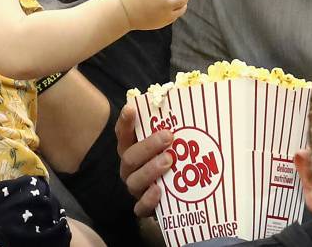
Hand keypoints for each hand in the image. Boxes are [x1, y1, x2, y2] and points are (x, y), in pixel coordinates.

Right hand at [116, 101, 172, 216]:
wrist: (172, 195)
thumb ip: (171, 128)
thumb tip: (188, 105)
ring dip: (151, 169)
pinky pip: (140, 207)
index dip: (125, 122)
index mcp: (132, 149)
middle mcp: (130, 168)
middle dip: (148, 146)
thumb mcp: (168, 144)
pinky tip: (159, 191)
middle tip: (168, 137)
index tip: (131, 108)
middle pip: (130, 157)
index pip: (123, 133)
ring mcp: (135, 187)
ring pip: (134, 180)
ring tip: (169, 160)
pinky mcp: (143, 207)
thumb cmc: (169, 159)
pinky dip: (148, 200)